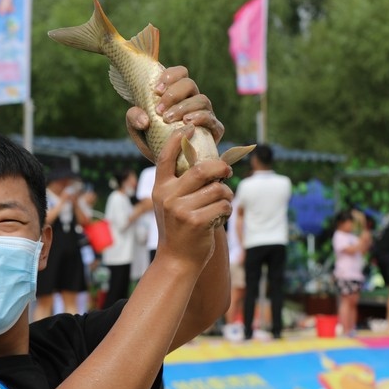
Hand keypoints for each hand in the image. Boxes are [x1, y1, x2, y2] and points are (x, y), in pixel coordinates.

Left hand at [125, 66, 224, 151]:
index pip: (180, 73)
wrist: (168, 166)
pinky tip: (187, 123)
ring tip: (169, 120)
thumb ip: (134, 118)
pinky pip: (212, 120)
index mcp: (177, 94)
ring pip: (202, 100)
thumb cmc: (154, 142)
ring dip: (184, 107)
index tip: (157, 90)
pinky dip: (201, 118)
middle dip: (174, 94)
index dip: (170, 76)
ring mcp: (205, 114)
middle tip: (159, 111)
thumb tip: (144, 119)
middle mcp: (193, 101)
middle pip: (190, 84)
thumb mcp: (137, 130)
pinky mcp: (214, 131)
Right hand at [151, 126, 231, 267]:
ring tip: (221, 204)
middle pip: (202, 170)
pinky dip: (226, 210)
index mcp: (160, 188)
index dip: (178, 139)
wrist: (177, 260)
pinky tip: (219, 218)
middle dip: (221, 169)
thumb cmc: (179, 229)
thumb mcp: (171, 204)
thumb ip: (181, 184)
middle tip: (228, 172)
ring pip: (217, 189)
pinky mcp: (196, 221)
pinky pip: (222, 206)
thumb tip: (208, 162)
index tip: (190, 128)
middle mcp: (168, 196)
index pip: (166, 157)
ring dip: (226, 195)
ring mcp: (181, 209)